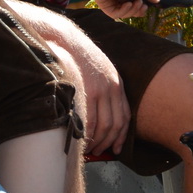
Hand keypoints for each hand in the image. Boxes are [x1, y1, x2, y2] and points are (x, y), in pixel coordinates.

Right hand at [42, 20, 130, 156]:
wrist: (66, 40)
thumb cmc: (79, 57)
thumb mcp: (100, 70)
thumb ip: (104, 89)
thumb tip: (101, 114)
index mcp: (117, 83)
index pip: (126, 115)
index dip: (122, 135)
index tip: (117, 148)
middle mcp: (113, 87)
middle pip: (116, 124)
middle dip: (109, 142)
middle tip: (100, 152)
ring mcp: (100, 90)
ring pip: (104, 126)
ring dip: (98, 142)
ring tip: (89, 150)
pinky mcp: (87, 91)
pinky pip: (90, 121)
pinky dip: (87, 135)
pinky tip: (82, 141)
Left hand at [92, 0, 151, 20]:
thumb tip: (157, 0)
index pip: (137, 7)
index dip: (142, 9)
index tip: (147, 5)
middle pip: (132, 12)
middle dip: (139, 11)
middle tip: (143, 5)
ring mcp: (113, 3)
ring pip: (125, 14)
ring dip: (133, 10)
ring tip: (137, 2)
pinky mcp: (106, 5)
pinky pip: (115, 14)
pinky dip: (123, 11)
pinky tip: (128, 4)